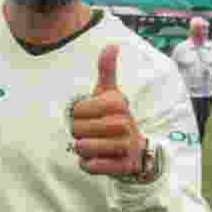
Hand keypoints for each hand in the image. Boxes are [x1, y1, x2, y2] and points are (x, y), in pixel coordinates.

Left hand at [70, 45, 144, 177]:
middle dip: (78, 134)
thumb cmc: (114, 118)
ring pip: (83, 149)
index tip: (89, 117)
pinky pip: (93, 166)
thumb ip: (107, 70)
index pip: (76, 111)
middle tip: (90, 134)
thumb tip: (112, 44)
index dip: (76, 116)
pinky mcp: (124, 165)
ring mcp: (126, 145)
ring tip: (92, 147)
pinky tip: (96, 160)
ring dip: (82, 150)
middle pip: (77, 130)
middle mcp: (124, 122)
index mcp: (117, 103)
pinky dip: (89, 165)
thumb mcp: (110, 93)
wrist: (135, 150)